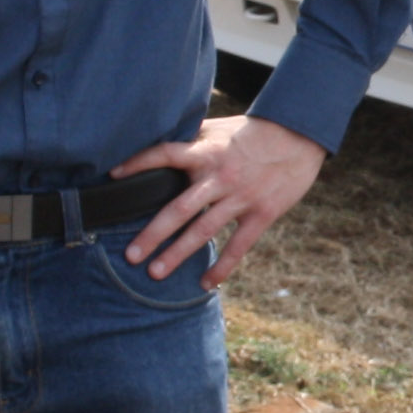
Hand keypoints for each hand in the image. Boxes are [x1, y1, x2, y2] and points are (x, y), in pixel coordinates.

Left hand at [113, 114, 327, 287]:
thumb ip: (191, 139)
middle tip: (130, 255)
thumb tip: (158, 140)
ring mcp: (241, 197)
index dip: (138, 163)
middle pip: (179, 209)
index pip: (165, 154)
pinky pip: (238, 246)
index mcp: (206, 151)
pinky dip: (222, 267)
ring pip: (204, 231)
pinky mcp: (262, 213)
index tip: (113, 177)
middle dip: (153, 234)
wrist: (299, 135)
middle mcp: (219, 177)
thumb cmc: (253, 131)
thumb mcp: (219, 128)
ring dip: (178, 254)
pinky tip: (205, 284)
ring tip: (155, 273)